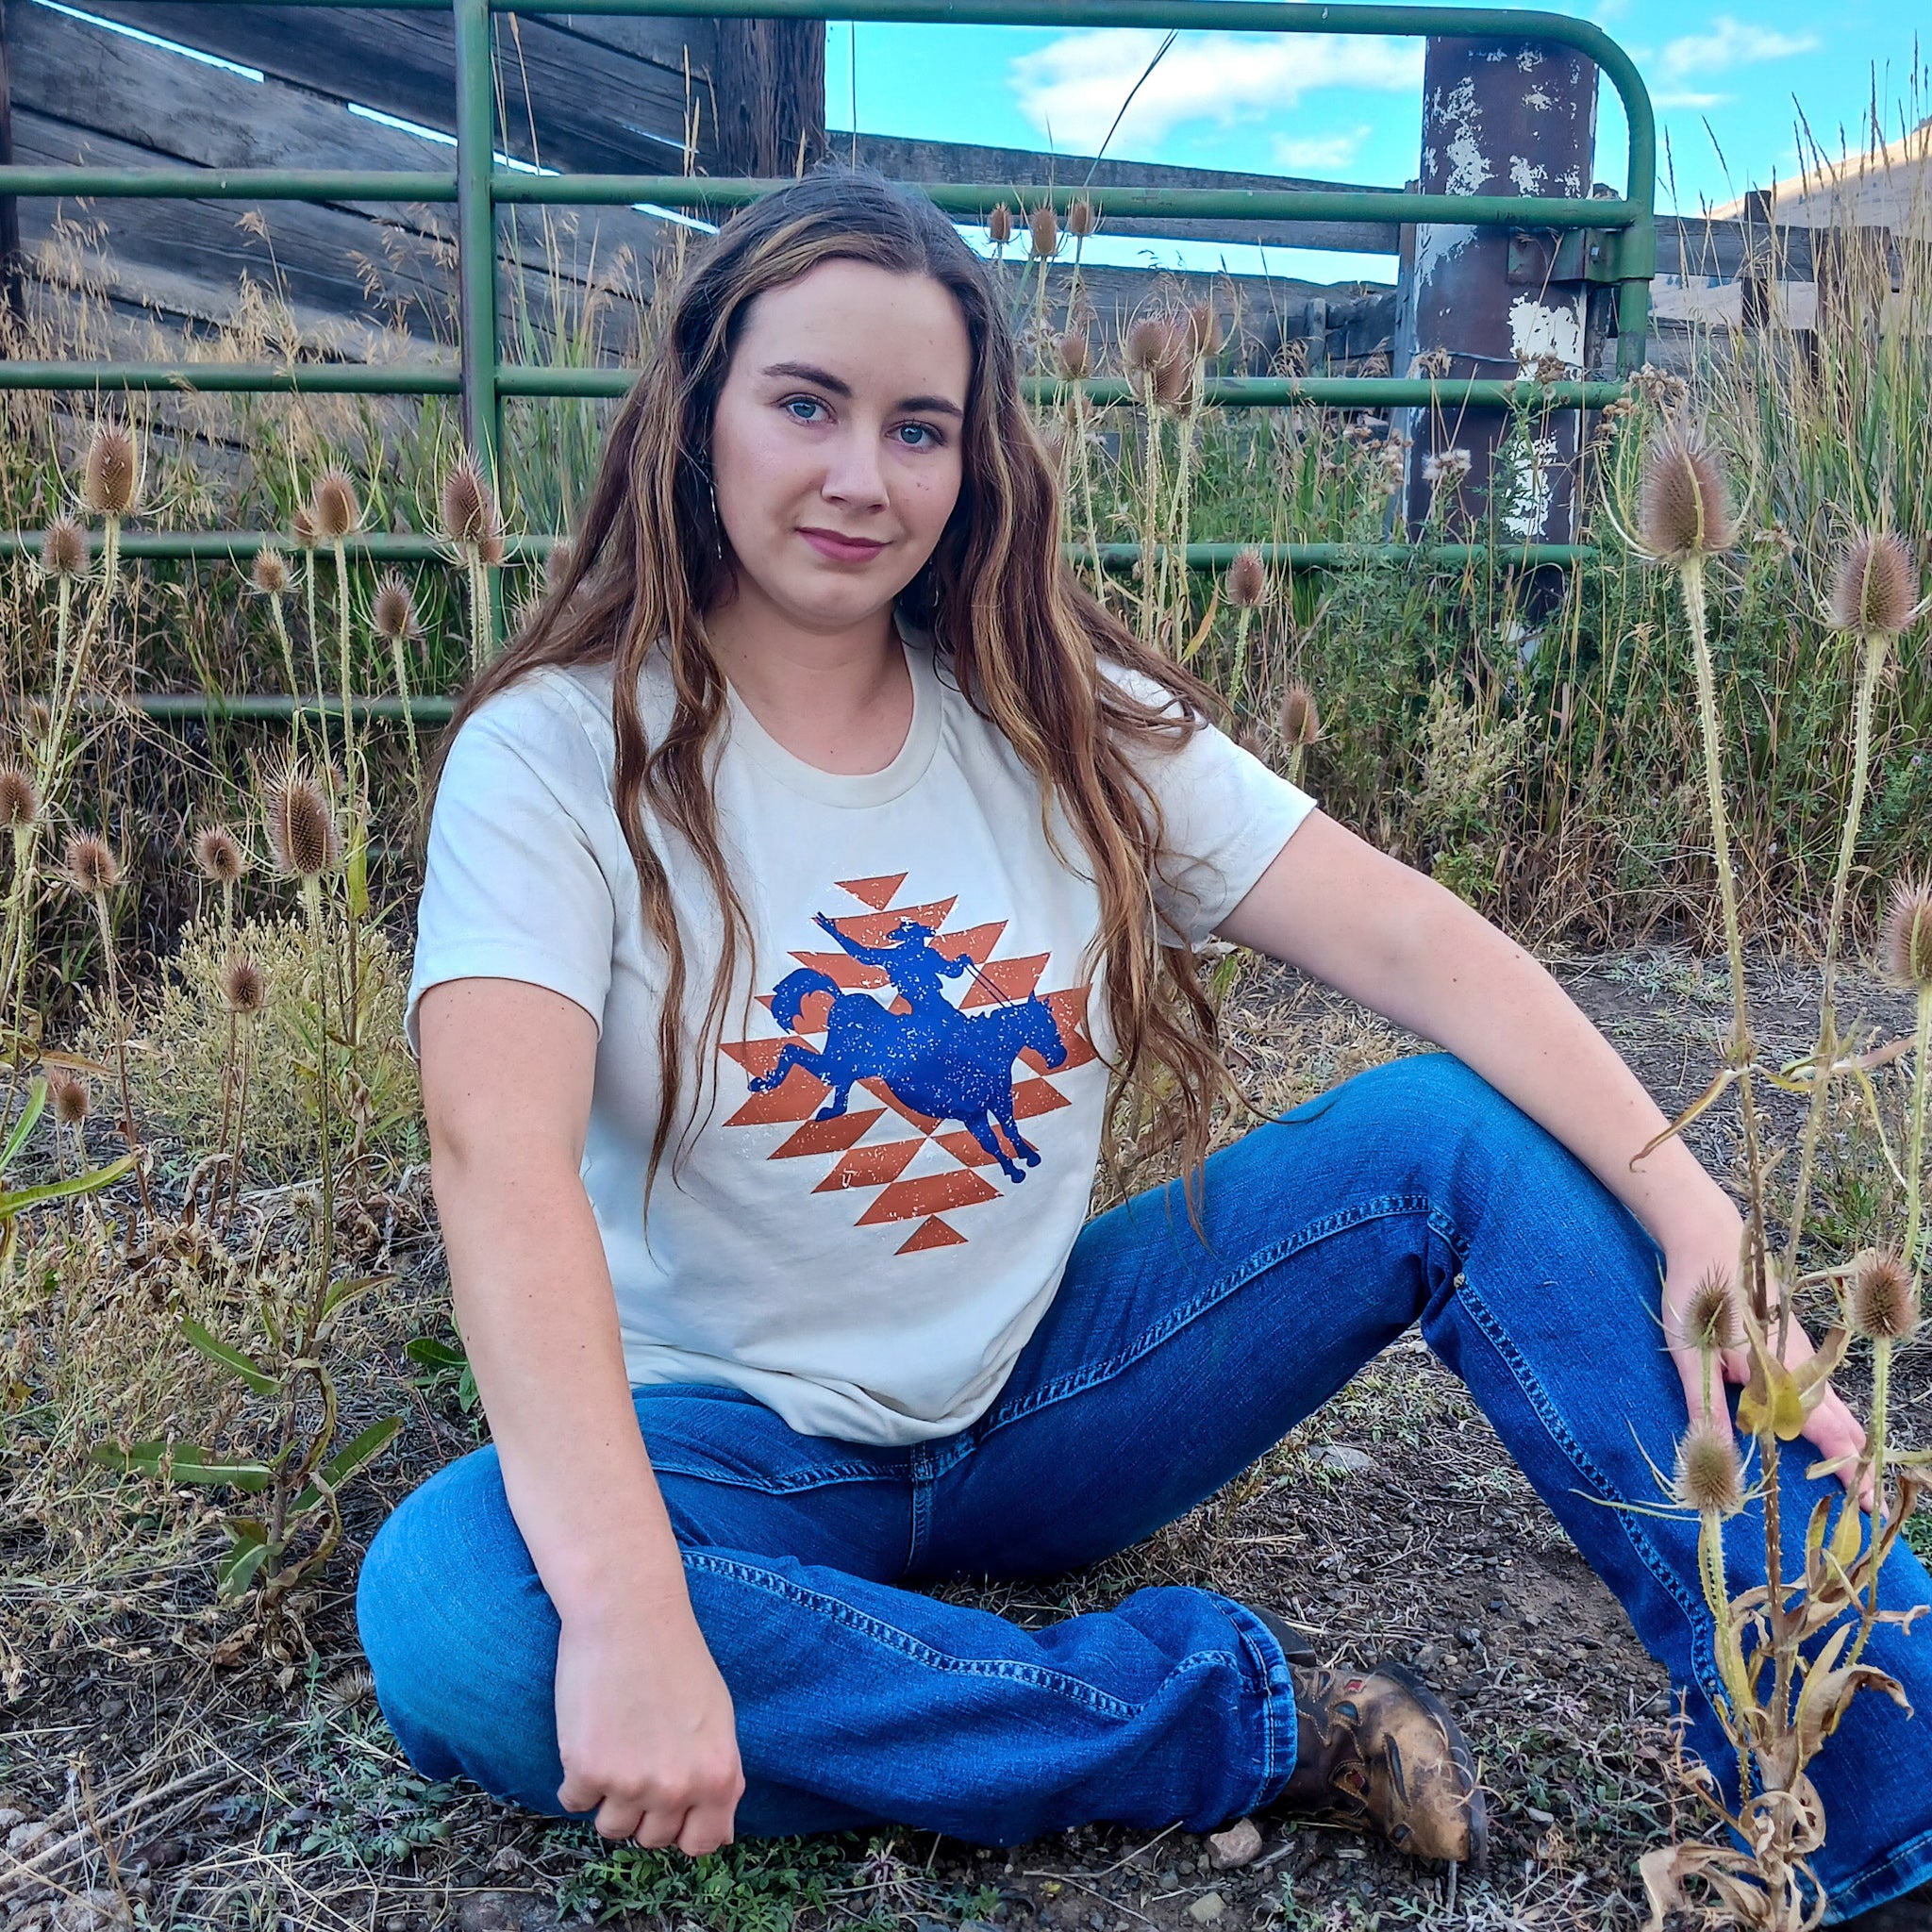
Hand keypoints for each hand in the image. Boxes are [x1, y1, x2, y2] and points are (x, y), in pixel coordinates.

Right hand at [554, 1593, 744, 1854]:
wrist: (628, 1614)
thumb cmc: (676, 1658)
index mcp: (719, 1776)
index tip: (669, 1809)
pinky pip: (574, 1802)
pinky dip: (576, 1779)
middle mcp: (678, 1788)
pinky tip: (588, 1736)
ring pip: (611, 1828)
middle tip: (637, 1759)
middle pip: (651, 1840)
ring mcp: (631, 1784)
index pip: (702, 1845)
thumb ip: (719, 1776)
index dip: (682, 1829)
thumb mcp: (718, 1719)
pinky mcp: (587, 1771)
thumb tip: (717, 1835)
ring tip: (614, 1747)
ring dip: (608, 1799)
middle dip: (643, 1809)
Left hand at [1661, 1242, 1869, 1505]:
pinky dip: (1832, 1412)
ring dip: (1847, 1438)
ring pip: (1832, 1402)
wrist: (1713, 1239)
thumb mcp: (1691, 1355)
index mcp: (1780, 1374)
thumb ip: (1706, 1404)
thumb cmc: (1699, 1298)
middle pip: (1839, 1422)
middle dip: (1855, 1462)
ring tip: (1859, 1470)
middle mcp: (1800, 1366)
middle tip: (1872, 1503)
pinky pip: (1820, 1384)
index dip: (1845, 1467)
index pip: (1822, 1431)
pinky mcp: (1790, 1340)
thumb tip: (1718, 1454)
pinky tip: (1831, 1422)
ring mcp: (1799, 1351)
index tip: (1867, 1502)